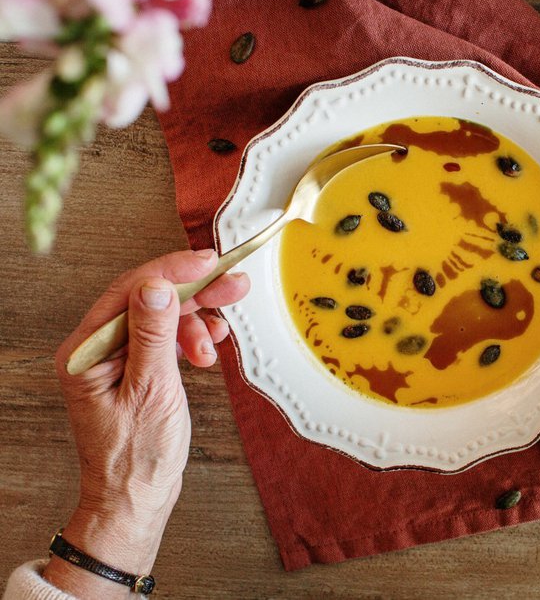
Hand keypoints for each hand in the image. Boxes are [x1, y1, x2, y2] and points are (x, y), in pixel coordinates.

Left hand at [43, 249, 249, 598]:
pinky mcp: (137, 368)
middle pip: (148, 299)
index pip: (129, 292)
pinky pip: (166, 337)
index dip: (171, 271)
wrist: (136, 498)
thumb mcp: (151, 391)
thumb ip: (153, 336)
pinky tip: (209, 344)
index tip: (206, 261)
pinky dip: (192, 337)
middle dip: (193, 292)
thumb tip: (155, 286)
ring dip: (196, 321)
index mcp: (86, 353)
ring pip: (162, 316)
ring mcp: (117, 359)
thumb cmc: (136, 458)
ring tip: (220, 334)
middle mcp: (97, 350)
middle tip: (231, 285)